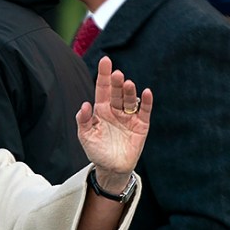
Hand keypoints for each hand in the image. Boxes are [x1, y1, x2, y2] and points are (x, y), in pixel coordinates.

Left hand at [77, 56, 151, 191]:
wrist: (111, 168)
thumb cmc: (97, 151)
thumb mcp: (86, 136)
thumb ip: (84, 121)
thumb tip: (85, 104)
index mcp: (101, 110)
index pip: (103, 89)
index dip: (104, 75)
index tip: (105, 60)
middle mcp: (116, 110)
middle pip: (117, 92)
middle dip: (117, 83)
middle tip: (117, 74)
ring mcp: (129, 117)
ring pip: (130, 100)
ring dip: (129, 92)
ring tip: (128, 84)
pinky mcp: (141, 125)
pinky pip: (144, 111)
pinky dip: (146, 102)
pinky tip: (146, 93)